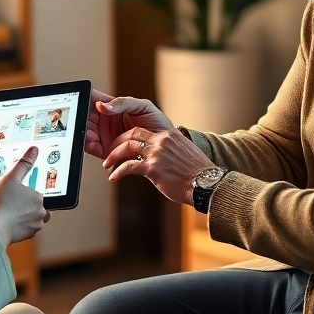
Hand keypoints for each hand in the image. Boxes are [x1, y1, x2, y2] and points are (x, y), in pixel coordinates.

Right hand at [0, 146, 49, 247]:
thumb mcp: (10, 178)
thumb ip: (23, 164)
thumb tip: (34, 150)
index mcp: (38, 197)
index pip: (35, 192)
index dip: (23, 192)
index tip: (13, 195)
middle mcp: (40, 212)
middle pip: (34, 205)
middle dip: (24, 204)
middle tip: (8, 202)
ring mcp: (34, 226)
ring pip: (30, 217)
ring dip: (22, 215)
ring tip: (6, 212)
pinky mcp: (26, 236)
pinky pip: (24, 229)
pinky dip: (17, 226)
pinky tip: (6, 221)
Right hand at [86, 89, 172, 159]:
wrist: (166, 146)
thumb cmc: (156, 122)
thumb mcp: (142, 106)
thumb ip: (122, 103)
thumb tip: (102, 105)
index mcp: (112, 106)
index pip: (92, 99)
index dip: (84, 99)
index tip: (81, 102)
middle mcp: (106, 120)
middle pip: (85, 116)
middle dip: (81, 118)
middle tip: (84, 120)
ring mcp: (105, 135)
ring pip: (86, 132)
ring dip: (84, 132)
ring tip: (89, 133)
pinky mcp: (106, 150)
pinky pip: (92, 147)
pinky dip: (88, 145)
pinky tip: (92, 142)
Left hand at [101, 126, 215, 205]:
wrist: (206, 184)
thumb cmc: (196, 174)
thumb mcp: (183, 153)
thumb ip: (169, 150)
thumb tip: (158, 156)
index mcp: (169, 135)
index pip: (142, 129)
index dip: (128, 135)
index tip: (122, 143)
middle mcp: (161, 141)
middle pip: (131, 133)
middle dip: (117, 142)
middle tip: (110, 152)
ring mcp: (156, 154)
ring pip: (127, 147)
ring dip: (114, 156)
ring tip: (107, 164)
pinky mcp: (153, 168)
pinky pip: (129, 166)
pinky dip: (118, 171)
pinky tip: (114, 177)